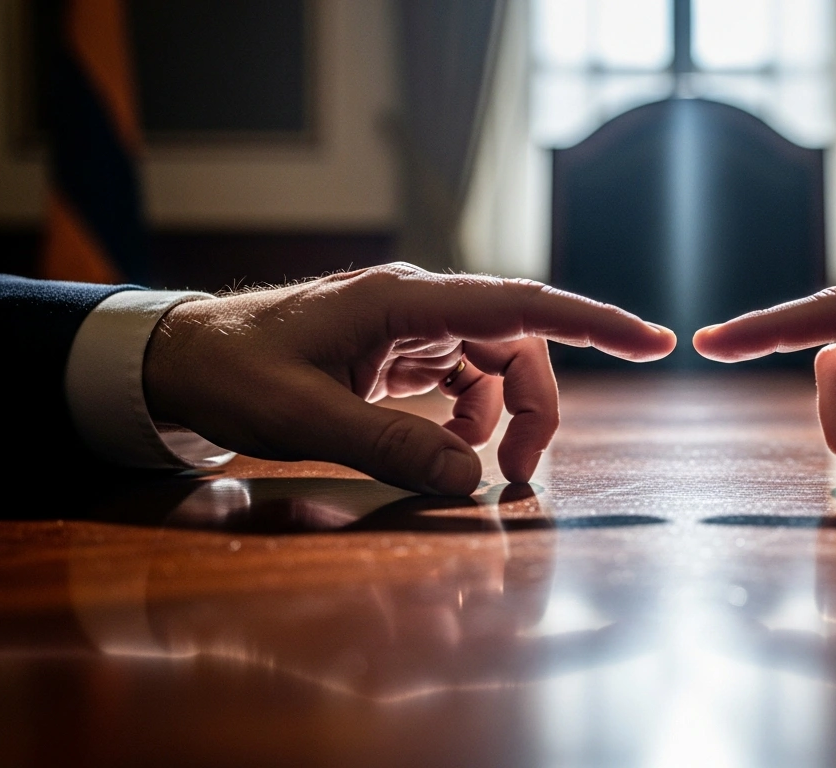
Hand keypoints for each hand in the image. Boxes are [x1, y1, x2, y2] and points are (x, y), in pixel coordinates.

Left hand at [144, 264, 674, 494]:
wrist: (181, 357)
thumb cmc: (233, 374)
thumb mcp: (303, 419)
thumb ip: (389, 445)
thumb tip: (469, 475)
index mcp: (405, 301)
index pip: (521, 306)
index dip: (594, 323)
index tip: (655, 341)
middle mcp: (420, 303)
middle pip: (520, 345)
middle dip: (538, 410)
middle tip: (521, 480)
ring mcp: (412, 323)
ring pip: (498, 363)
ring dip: (506, 418)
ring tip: (483, 471)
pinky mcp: (401, 347)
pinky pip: (465, 376)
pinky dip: (471, 416)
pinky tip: (446, 445)